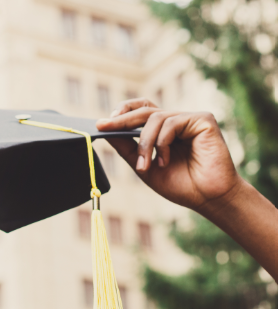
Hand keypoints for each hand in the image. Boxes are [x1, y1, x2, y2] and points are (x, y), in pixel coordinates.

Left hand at [96, 98, 240, 215]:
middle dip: (121, 121)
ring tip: (146, 165)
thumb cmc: (180, 185)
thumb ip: (127, 148)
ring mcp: (190, 119)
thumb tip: (105, 129)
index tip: (101, 124)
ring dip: (144, 143)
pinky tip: (165, 160)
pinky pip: (172, 122)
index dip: (122, 112)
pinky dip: (163, 142)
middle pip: (144, 110)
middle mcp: (176, 121)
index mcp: (163, 130)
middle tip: (104, 127)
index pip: (141, 110)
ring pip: (155, 118)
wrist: (207, 198)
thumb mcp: (143, 166)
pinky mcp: (203, 120)